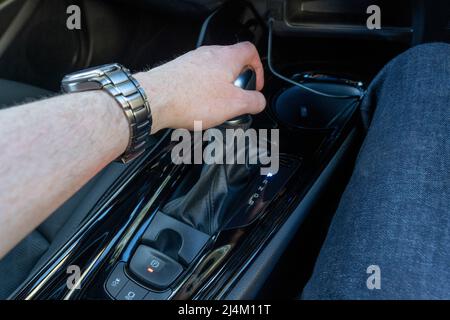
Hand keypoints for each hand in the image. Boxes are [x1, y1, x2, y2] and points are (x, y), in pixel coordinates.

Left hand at [134, 42, 264, 132]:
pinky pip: (197, 80)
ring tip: (214, 109)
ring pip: (213, 73)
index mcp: (227, 58)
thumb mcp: (234, 105)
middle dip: (236, 84)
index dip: (258, 68)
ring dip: (218, 90)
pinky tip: (196, 108)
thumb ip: (253, 101)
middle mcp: (209, 54)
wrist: (155, 99)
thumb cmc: (190, 98)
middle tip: (235, 101)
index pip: (250, 51)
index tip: (255, 85)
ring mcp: (192, 61)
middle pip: (231, 64)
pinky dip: (201, 93)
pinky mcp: (179, 71)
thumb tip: (260, 101)